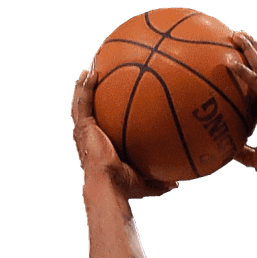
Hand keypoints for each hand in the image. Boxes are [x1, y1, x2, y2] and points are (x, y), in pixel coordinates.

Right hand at [70, 67, 176, 199]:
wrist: (108, 185)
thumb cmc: (123, 187)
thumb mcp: (145, 182)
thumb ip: (159, 182)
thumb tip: (176, 184)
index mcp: (98, 148)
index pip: (99, 129)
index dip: (100, 117)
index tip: (108, 106)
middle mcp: (88, 138)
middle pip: (86, 112)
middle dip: (88, 96)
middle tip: (95, 80)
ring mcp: (83, 131)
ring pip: (80, 103)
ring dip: (83, 86)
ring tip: (89, 70)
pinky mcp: (83, 127)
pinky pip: (83, 101)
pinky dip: (85, 86)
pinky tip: (91, 72)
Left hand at [226, 33, 256, 175]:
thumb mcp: (254, 156)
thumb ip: (240, 151)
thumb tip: (223, 152)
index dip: (252, 64)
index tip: (240, 53)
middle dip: (251, 47)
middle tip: (238, 34)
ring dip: (249, 48)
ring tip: (238, 33)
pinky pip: (254, 81)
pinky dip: (243, 71)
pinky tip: (231, 62)